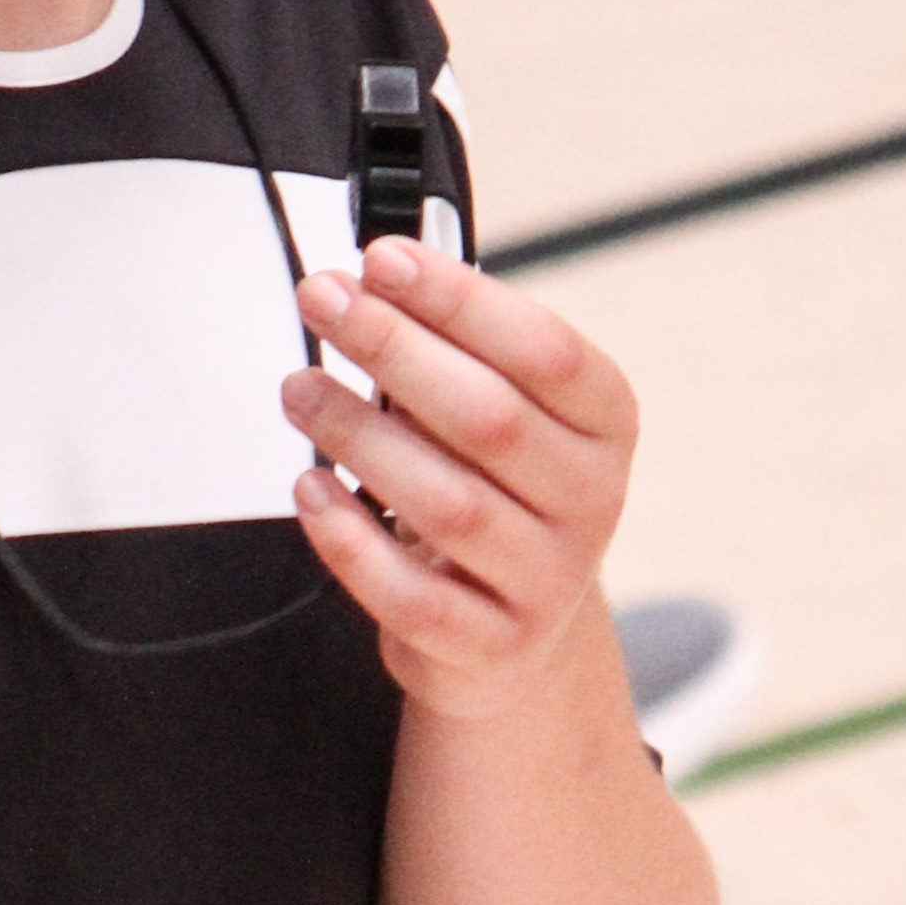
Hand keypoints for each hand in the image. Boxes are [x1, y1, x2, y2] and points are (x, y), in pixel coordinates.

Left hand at [282, 238, 636, 718]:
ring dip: (360, 436)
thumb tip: (371, 278)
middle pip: (489, 417)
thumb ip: (452, 348)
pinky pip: (414, 595)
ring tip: (301, 390)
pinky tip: (312, 491)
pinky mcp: (490, 645)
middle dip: (393, 348)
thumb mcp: (500, 409)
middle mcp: (591, 499)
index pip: (544, 349)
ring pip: (448, 505)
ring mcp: (546, 580)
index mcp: (605, 422)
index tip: (382, 259)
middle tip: (323, 303)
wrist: (516, 630)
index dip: (459, 300)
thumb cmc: (495, 488)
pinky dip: (352, 541)